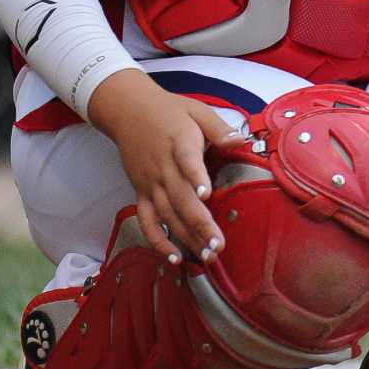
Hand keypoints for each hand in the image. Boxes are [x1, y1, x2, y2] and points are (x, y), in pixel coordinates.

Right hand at [86, 70, 234, 265]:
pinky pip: (147, 221)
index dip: (195, 177)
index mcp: (179, 143)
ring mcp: (150, 183)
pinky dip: (157, 241)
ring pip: (167, 215)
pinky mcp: (140, 193)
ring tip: (206, 255)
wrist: (128, 111)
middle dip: (199, 224)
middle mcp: (163, 167)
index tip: (206, 194)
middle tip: (218, 244)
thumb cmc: (169, 111)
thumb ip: (219, 128)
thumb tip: (241, 141)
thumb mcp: (197, 110)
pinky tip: (174, 259)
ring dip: (185, 237)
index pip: (186, 161)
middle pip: (180, 198)